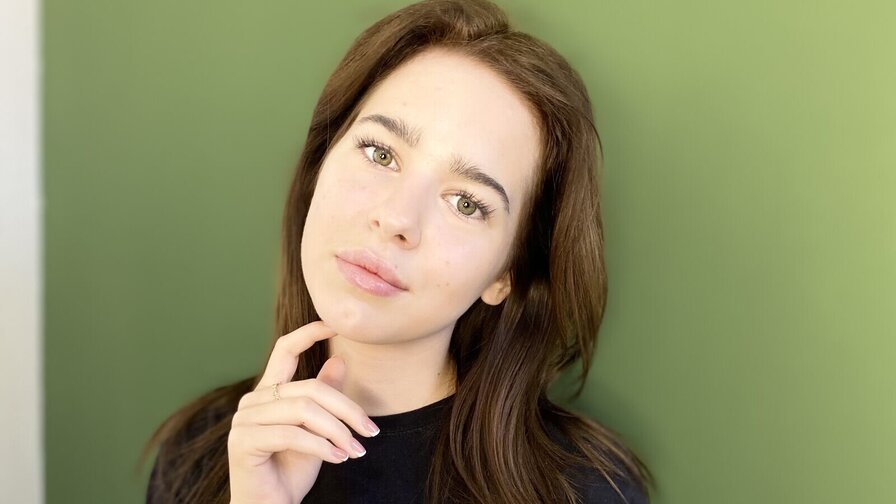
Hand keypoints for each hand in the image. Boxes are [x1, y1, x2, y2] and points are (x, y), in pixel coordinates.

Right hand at [227, 321, 379, 503]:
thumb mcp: (318, 430)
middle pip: (309, 388)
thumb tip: (341, 359)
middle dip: (347, 409)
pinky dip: (322, 446)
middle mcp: (253, 401)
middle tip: (370, 431)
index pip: (285, 349)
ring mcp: (244, 420)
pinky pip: (291, 434)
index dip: (309, 333)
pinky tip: (339, 459)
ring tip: (356, 450)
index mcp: (269, 392)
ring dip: (337, 432)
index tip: (336, 325)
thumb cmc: (291, 471)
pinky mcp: (243, 441)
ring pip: (303, 410)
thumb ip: (324, 397)